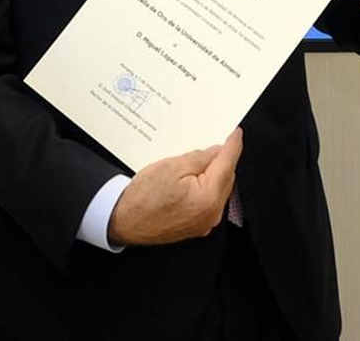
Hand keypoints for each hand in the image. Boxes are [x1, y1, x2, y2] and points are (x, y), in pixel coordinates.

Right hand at [107, 129, 241, 245]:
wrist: (123, 222)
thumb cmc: (143, 197)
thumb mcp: (172, 166)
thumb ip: (200, 157)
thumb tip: (216, 151)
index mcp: (208, 197)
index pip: (228, 164)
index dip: (233, 145)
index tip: (235, 133)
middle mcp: (211, 213)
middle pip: (227, 178)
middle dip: (223, 159)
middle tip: (216, 141)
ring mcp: (205, 223)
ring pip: (218, 190)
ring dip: (214, 173)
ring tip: (202, 158)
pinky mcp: (196, 226)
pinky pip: (209, 201)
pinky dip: (207, 187)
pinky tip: (196, 177)